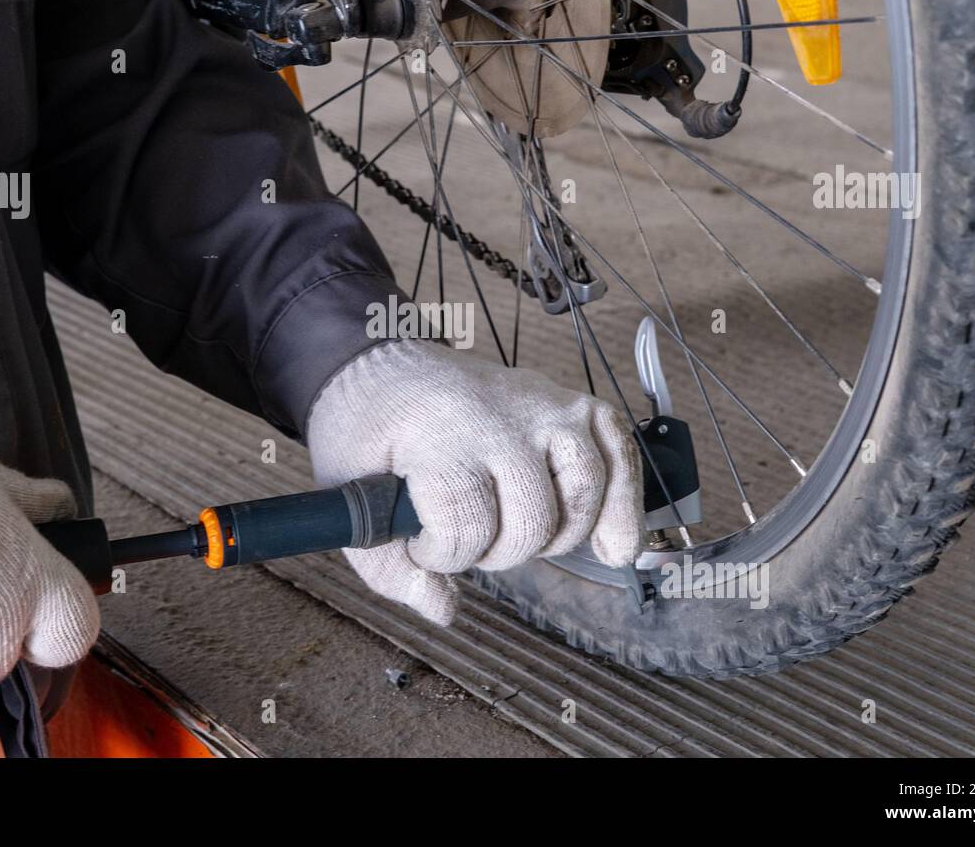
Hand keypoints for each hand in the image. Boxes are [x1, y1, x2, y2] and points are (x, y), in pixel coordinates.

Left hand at [307, 340, 641, 624]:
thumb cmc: (365, 429)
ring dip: (557, 534)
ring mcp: (543, 404)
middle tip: (469, 539)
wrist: (382, 363)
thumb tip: (443, 610)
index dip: (444, 556)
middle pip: (532, 517)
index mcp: (439, 434)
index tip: (422, 545)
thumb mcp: (348, 493)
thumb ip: (386, 565)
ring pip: (584, 489)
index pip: (468, 524)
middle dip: (498, 551)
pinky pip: (619, 450)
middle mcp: (500, 415)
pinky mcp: (569, 403)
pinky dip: (626, 500)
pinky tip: (614, 544)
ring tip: (523, 537)